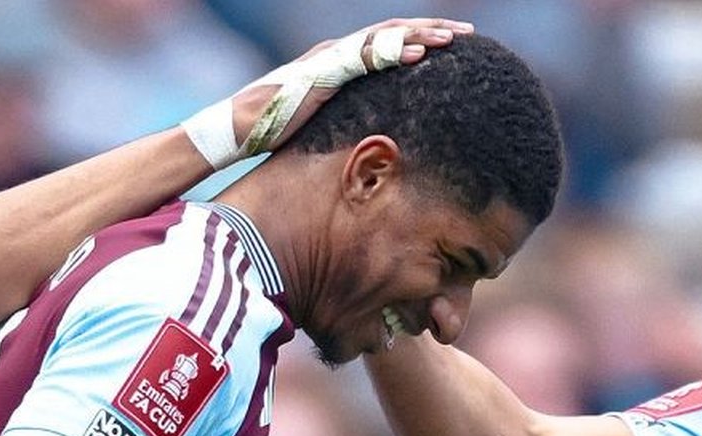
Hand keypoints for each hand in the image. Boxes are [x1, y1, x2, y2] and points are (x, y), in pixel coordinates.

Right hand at [182, 18, 474, 169]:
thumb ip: (341, 118)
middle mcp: (334, 53)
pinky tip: (417, 56)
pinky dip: (391, 54)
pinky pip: (364, 59)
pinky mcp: (321, 73)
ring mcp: (328, 60)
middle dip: (430, 30)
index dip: (418, 39)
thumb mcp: (316, 122)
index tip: (450, 44)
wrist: (234, 130)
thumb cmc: (270, 131)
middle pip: (392, 33)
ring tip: (453, 39)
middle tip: (467, 34)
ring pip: (383, 39)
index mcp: (336, 61)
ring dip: (419, 36)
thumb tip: (364, 139)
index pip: (384, 42)